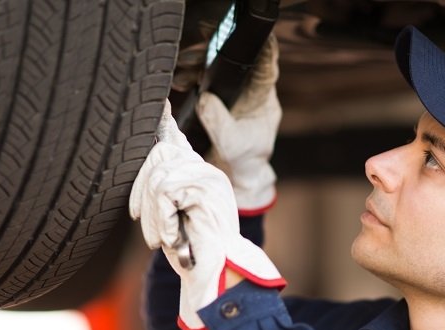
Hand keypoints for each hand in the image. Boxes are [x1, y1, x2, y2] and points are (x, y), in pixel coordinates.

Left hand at [130, 102, 285, 329]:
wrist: (215, 275)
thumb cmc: (192, 250)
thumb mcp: (170, 215)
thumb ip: (161, 190)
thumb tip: (147, 165)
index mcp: (197, 174)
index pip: (175, 139)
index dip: (163, 121)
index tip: (157, 104)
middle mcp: (206, 170)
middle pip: (158, 154)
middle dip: (141, 190)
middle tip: (143, 225)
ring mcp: (209, 177)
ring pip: (159, 175)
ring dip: (152, 213)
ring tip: (163, 237)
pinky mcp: (207, 188)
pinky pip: (165, 190)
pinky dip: (161, 218)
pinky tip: (171, 235)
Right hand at [196, 34, 280, 214]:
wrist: (234, 176)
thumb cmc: (240, 162)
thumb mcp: (231, 144)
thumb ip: (219, 122)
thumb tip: (204, 97)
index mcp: (262, 99)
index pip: (265, 67)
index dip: (259, 49)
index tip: (247, 37)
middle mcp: (250, 90)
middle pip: (236, 60)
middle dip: (214, 54)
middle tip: (192, 58)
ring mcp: (234, 92)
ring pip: (218, 66)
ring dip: (198, 65)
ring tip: (181, 74)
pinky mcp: (218, 96)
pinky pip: (205, 78)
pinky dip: (192, 76)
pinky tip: (180, 81)